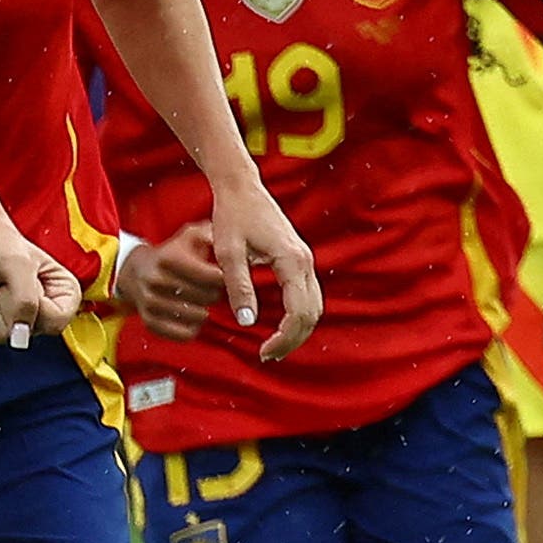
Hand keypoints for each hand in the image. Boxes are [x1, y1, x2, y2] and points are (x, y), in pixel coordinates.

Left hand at [0, 211, 82, 347]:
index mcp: (63, 294)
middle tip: (4, 280)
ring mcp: (17, 320)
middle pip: (25, 333)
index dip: (34, 307)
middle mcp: (43, 312)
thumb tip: (20, 333)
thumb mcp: (19, 264)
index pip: (55, 323)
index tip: (24, 283)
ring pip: (2, 337)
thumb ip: (26, 299)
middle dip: (6, 305)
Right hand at [113, 222, 222, 340]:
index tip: (225, 276)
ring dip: (205, 311)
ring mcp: (151, 302)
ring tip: (203, 303)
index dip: (224, 278)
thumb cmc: (170, 253)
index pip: (212, 276)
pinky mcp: (150, 321)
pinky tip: (193, 318)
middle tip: (215, 290)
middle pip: (207, 297)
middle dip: (216, 294)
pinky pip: (183, 333)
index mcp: (168, 258)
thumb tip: (230, 241)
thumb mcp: (188, 236)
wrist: (133, 271)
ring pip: (197, 316)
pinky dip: (193, 328)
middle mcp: (157, 280)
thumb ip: (210, 234)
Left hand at [209, 173, 322, 360]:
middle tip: (267, 355)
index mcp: (292, 261)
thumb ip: (238, 286)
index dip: (284, 338)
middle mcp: (305, 261)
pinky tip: (278, 325)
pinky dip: (298, 315)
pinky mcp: (298, 258)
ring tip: (272, 347)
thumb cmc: (231, 215)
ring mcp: (305, 259)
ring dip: (297, 329)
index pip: (299, 313)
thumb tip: (247, 321)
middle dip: (293, 339)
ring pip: (313, 306)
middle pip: (312, 314)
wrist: (240, 187)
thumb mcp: (228, 252)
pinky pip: (307, 295)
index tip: (263, 352)